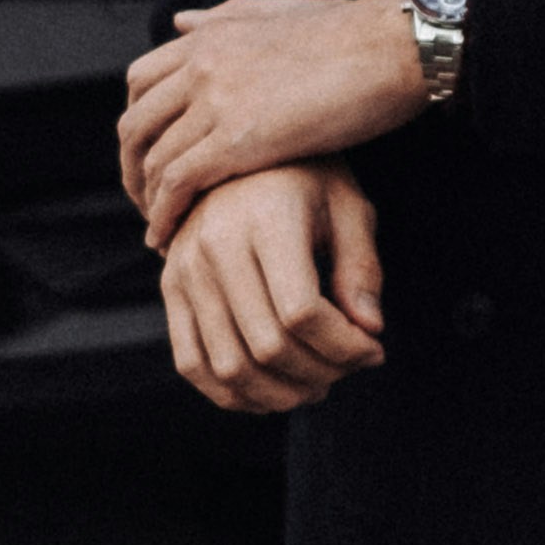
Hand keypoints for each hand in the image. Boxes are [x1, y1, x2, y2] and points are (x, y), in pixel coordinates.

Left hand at [119, 0, 426, 248]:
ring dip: (147, 200)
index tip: (149, 156)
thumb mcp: (279, 11)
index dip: (139, 125)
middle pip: (135, 124)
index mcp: (209, 35)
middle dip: (132, 167)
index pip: (141, 82)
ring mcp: (215, 99)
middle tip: (145, 200)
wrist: (392, 45)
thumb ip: (226, 16)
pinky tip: (168, 239)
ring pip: (153, 158)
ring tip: (158, 228)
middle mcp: (201, 63)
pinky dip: (164, 215)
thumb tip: (180, 21)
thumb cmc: (353, 33)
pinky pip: (178, 183)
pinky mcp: (237, 138)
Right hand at [159, 163, 385, 415]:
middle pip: (268, 345)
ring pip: (229, 366)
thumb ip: (362, 268)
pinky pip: (191, 363)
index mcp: (265, 218)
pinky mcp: (169, 287)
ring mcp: (183, 269)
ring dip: (280, 394)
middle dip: (321, 373)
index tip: (376, 350)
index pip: (302, 312)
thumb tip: (369, 331)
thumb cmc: (307, 178)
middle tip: (350, 368)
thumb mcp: (348, 206)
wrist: (238, 149)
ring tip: (317, 385)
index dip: (345, 347)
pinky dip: (232, 395)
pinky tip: (271, 392)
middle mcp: (214, 244)